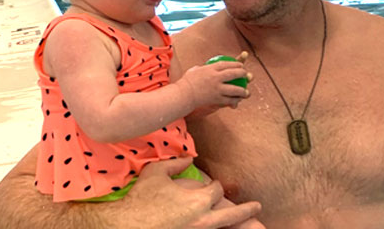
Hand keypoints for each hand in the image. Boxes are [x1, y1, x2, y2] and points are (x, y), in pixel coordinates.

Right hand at [128, 158, 261, 227]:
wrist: (126, 226)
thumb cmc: (140, 199)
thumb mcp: (156, 173)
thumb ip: (176, 163)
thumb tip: (189, 160)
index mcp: (198, 200)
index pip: (217, 190)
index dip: (216, 186)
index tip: (215, 186)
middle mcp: (203, 220)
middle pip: (233, 216)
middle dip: (247, 210)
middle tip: (257, 207)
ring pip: (222, 228)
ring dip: (233, 224)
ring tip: (248, 224)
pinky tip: (221, 227)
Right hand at [177, 60, 249, 109]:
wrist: (184, 95)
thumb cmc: (187, 82)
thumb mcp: (195, 70)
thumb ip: (202, 68)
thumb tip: (204, 66)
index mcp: (210, 68)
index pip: (226, 64)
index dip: (236, 64)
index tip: (241, 65)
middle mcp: (215, 77)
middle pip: (233, 74)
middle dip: (242, 74)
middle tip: (246, 75)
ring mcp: (217, 88)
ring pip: (234, 89)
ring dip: (242, 91)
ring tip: (247, 92)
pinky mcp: (216, 98)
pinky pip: (229, 100)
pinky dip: (235, 101)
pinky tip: (238, 102)